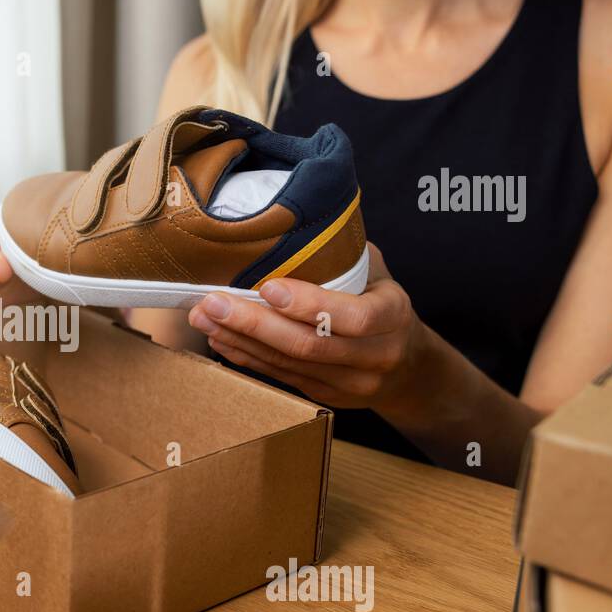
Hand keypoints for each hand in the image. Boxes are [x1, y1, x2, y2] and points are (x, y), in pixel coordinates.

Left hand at [186, 244, 430, 412]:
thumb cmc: (382, 300)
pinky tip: (219, 337)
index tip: (267, 287)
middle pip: (309, 345)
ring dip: (240, 340)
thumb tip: (293, 216)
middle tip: (213, 302)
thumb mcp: (377, 271)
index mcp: (393, 318)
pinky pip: (280, 376)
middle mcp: (375, 357)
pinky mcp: (324, 395)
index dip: (309, 304)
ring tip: (203, 318)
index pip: (353, 317)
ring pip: (288, 364)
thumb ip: (342, 253)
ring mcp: (349, 383)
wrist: (408, 365)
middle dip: (255, 324)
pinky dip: (245, 356)